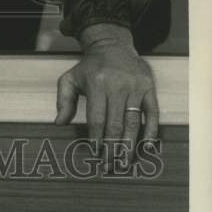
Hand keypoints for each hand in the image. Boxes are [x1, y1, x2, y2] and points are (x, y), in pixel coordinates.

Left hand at [54, 23, 158, 164]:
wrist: (112, 46)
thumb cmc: (89, 68)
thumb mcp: (70, 78)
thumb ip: (63, 100)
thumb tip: (59, 123)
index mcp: (97, 84)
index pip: (97, 118)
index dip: (97, 138)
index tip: (95, 153)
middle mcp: (117, 86)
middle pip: (115, 124)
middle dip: (112, 148)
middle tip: (108, 166)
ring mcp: (135, 88)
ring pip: (134, 123)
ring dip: (129, 146)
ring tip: (124, 163)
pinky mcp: (149, 89)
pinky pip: (152, 114)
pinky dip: (151, 132)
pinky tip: (147, 148)